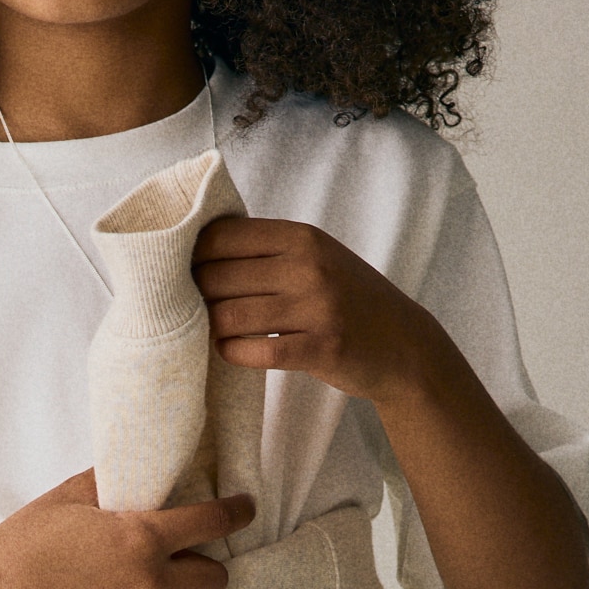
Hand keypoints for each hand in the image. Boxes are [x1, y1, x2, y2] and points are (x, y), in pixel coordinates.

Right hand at [0, 469, 255, 588]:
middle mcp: (150, 580)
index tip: (244, 510)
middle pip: (216, 577)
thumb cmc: (24, 541)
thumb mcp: (70, 497)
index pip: (215, 522)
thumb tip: (136, 468)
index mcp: (143, 535)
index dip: (237, 512)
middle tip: (188, 563)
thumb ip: (112, 483)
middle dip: (206, 566)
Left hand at [193, 215, 432, 404]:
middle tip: (190, 310)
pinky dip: (233, 352)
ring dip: (211, 327)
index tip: (185, 274)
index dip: (191, 257)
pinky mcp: (321, 347)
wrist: (402, 344)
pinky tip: (231, 351)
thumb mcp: (315, 258)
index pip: (221, 237)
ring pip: (231, 314)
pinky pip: (256, 350)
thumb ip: (267, 250)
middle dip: (195, 296)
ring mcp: (317, 306)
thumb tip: (195, 250)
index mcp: (301, 236)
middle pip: (218, 276)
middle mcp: (309, 265)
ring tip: (212, 331)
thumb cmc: (346, 299)